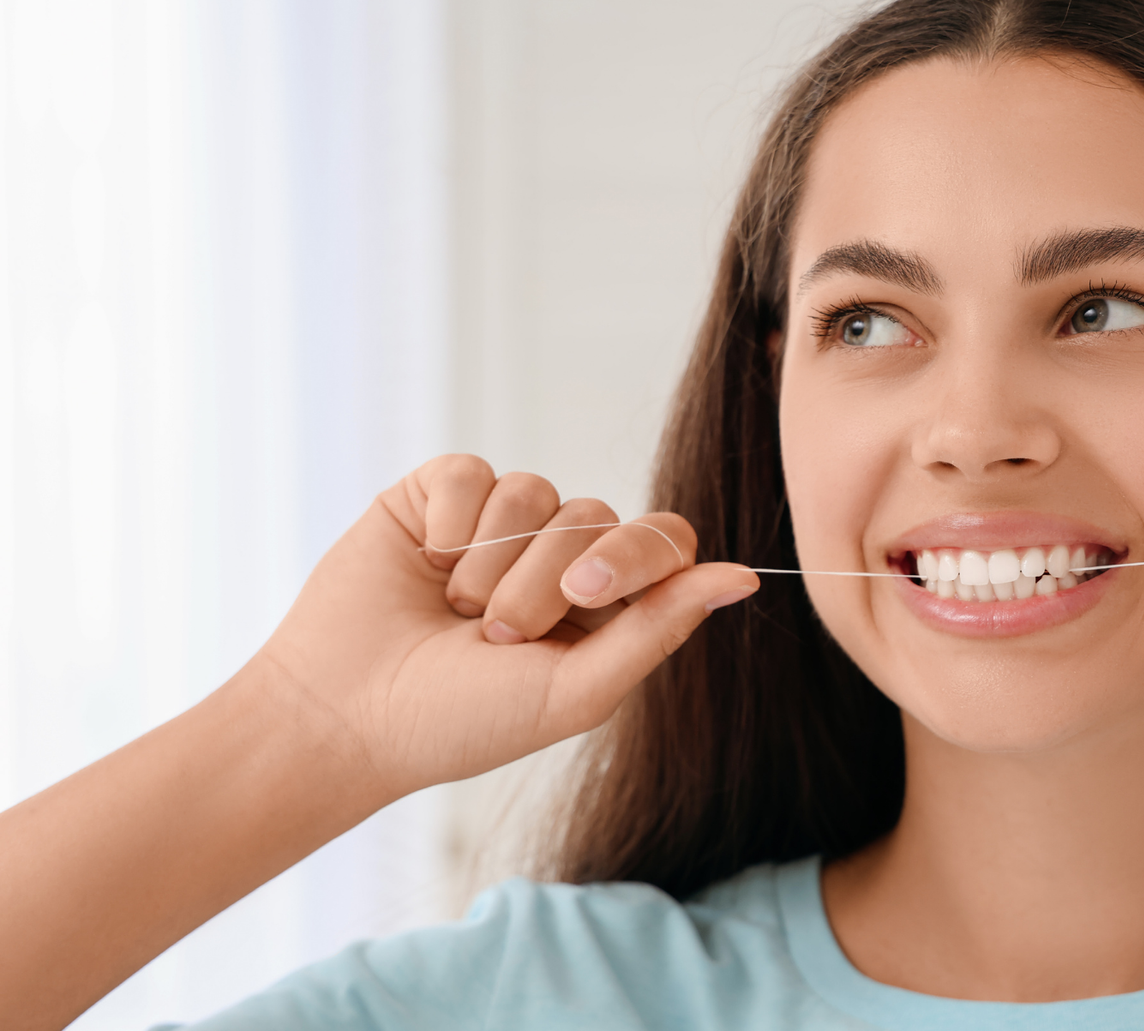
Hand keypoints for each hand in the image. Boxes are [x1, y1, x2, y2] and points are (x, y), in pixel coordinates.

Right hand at [243, 454, 757, 799]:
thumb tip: (747, 578)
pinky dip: (449, 523)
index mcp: (605, 605)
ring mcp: (497, 524)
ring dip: (492, 562)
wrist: (345, 715)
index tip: (587, 593)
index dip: (636, 554)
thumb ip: (661, 627)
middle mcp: (557, 557)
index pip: (664, 541)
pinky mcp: (437, 496)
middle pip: (597, 515)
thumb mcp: (578, 689)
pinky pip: (473, 473)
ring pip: (535, 492)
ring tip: (454, 612)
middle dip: (545, 580)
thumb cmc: (462, 721)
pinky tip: (423, 563)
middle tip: (496, 634)